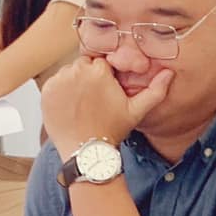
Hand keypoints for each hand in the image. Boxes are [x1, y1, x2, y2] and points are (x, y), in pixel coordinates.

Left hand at [41, 56, 173, 157]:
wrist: (86, 153)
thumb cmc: (111, 132)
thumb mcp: (135, 111)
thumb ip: (154, 91)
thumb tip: (169, 73)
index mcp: (99, 72)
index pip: (101, 62)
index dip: (104, 76)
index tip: (105, 91)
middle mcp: (77, 72)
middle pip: (84, 64)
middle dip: (88, 77)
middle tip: (93, 99)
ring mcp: (59, 81)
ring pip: (68, 72)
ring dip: (73, 83)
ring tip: (81, 105)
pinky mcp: (46, 91)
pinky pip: (55, 83)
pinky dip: (60, 92)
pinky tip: (69, 107)